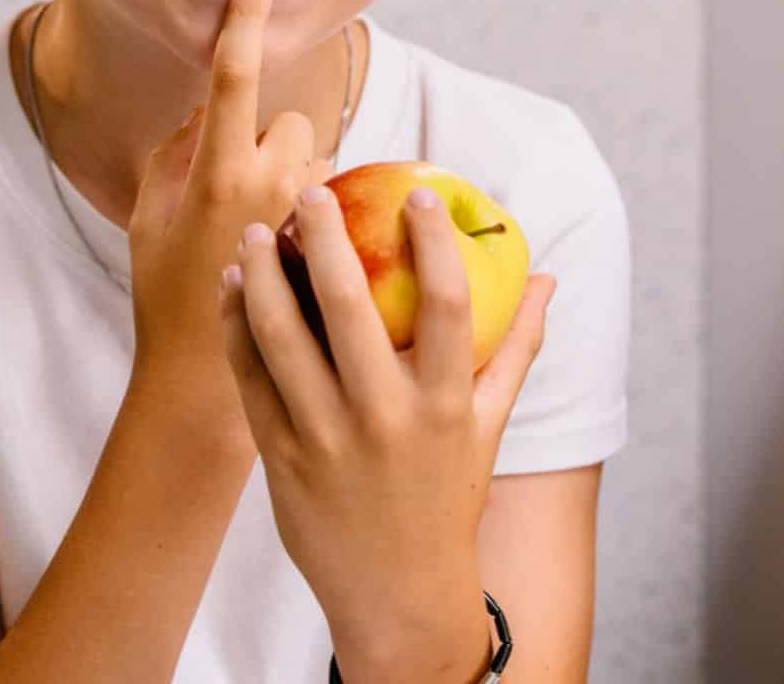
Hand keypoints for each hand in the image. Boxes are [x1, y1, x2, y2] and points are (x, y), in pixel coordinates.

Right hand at [127, 0, 319, 415]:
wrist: (206, 368)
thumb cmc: (165, 284)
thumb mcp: (150, 213)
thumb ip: (177, 150)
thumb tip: (210, 108)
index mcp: (216, 172)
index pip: (232, 80)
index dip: (242, 25)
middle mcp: (268, 184)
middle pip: (294, 120)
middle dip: (276, 139)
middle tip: (246, 192)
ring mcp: (305, 213)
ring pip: (317, 159)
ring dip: (299, 176)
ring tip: (269, 231)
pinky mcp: (330, 236)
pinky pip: (332, 195)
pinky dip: (314, 206)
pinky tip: (297, 247)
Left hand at [223, 178, 554, 677]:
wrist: (397, 593)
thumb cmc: (447, 498)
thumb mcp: (490, 426)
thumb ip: (518, 348)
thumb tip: (547, 278)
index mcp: (447, 405)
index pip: (451, 306)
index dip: (435, 242)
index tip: (419, 192)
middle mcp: (387, 418)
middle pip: (351, 310)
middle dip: (327, 240)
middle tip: (311, 189)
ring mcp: (328, 440)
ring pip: (285, 340)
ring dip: (264, 277)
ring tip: (258, 230)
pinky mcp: (282, 459)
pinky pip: (252, 380)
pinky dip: (239, 329)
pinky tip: (235, 290)